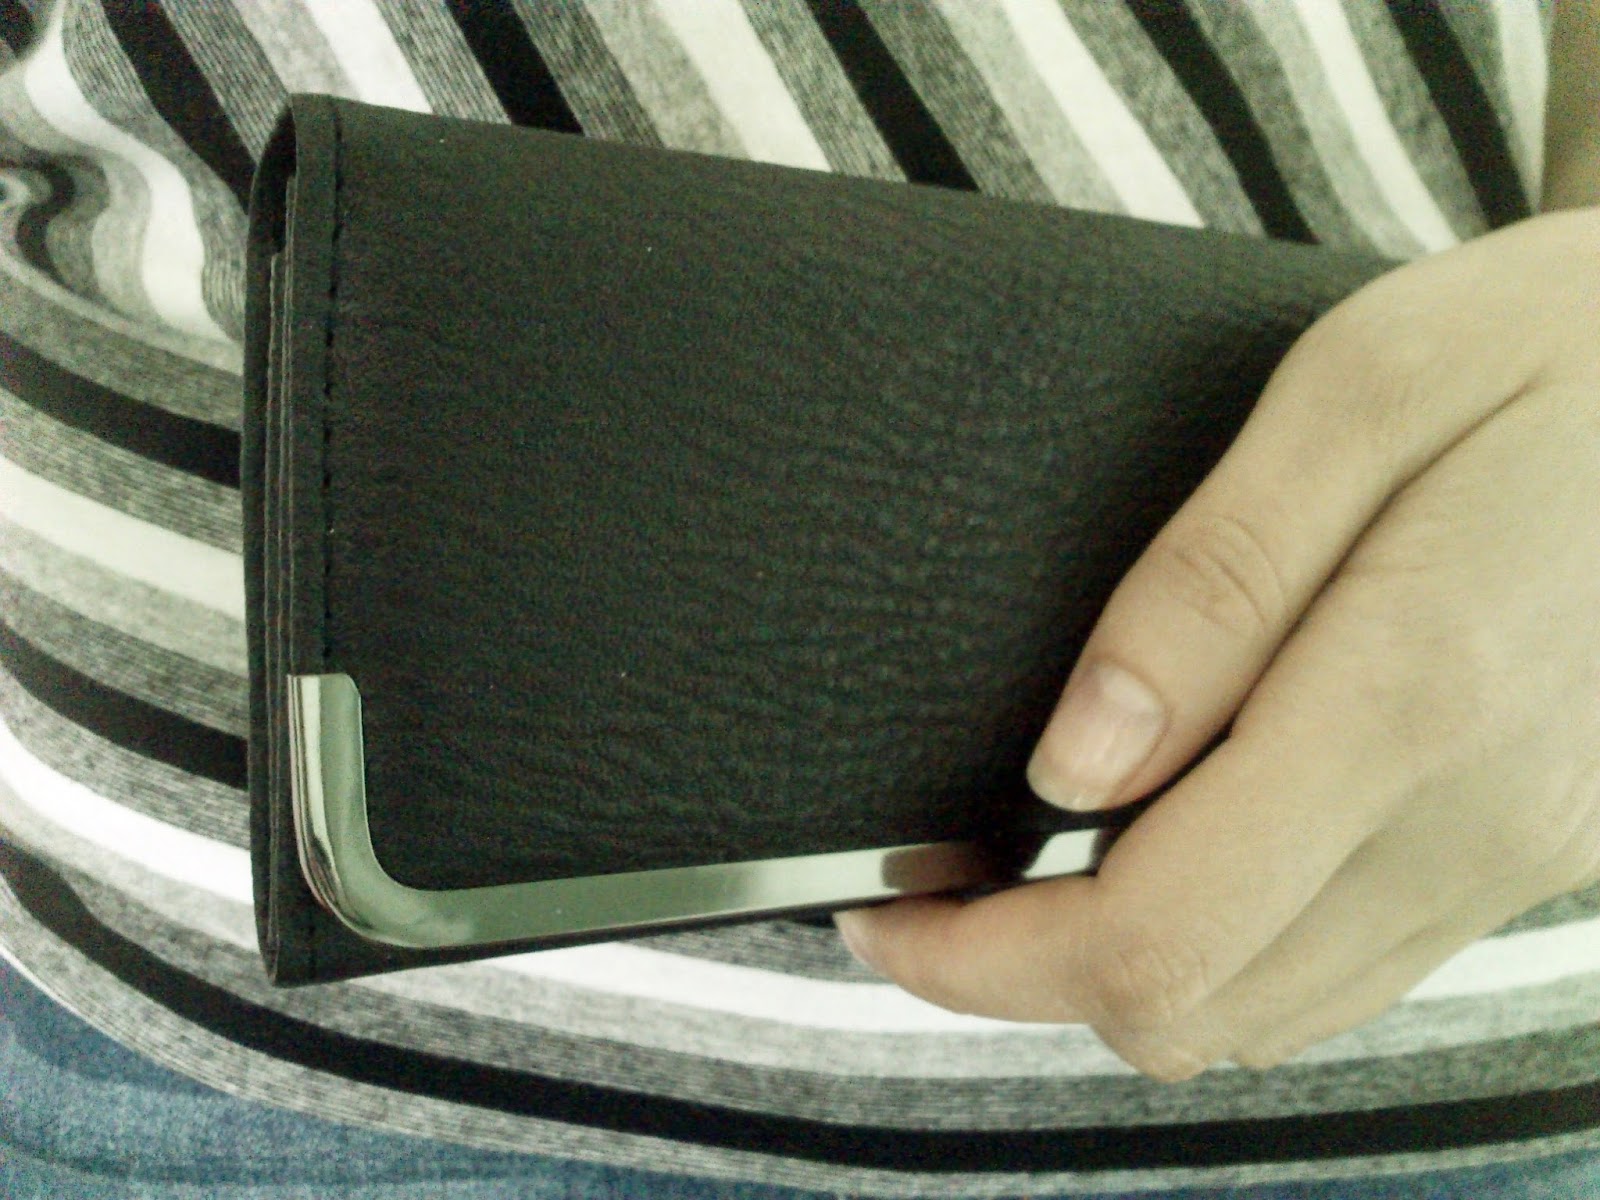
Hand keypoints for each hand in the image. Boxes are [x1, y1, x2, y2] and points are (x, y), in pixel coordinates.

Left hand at [833, 206, 1599, 1081]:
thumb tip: (1073, 768)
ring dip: (1120, 971)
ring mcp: (1520, 856)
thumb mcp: (1362, 393)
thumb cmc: (1554, 343)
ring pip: (1266, 1017)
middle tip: (935, 886)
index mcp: (1412, 697)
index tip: (882, 907)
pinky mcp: (1537, 851)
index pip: (1155, 933)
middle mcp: (1475, 821)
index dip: (984, 958)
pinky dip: (1223, 952)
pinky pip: (1343, 971)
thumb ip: (1206, 590)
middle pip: (1195, 1010)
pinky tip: (1172, 854)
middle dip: (1027, 977)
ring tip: (1029, 873)